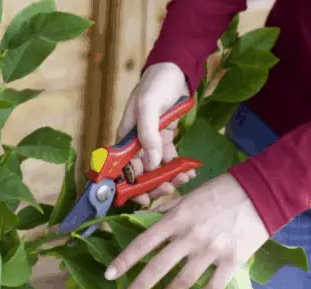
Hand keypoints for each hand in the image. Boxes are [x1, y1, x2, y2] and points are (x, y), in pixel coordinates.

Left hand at [104, 173, 269, 288]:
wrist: (262, 192)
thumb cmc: (223, 190)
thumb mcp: (190, 196)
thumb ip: (168, 210)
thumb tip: (147, 219)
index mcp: (177, 218)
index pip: (143, 243)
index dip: (124, 261)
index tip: (110, 275)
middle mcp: (190, 236)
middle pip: (157, 267)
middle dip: (139, 287)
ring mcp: (211, 250)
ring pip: (183, 281)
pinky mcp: (232, 261)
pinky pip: (213, 287)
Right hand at [116, 62, 194, 205]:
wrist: (175, 68)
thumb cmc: (156, 84)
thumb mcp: (149, 106)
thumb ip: (148, 134)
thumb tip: (151, 162)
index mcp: (125, 136)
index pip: (121, 167)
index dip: (128, 185)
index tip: (141, 198)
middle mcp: (135, 142)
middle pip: (139, 172)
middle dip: (152, 185)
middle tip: (168, 191)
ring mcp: (151, 141)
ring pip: (155, 168)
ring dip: (168, 178)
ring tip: (183, 180)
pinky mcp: (165, 138)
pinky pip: (169, 158)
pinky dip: (178, 166)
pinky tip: (190, 171)